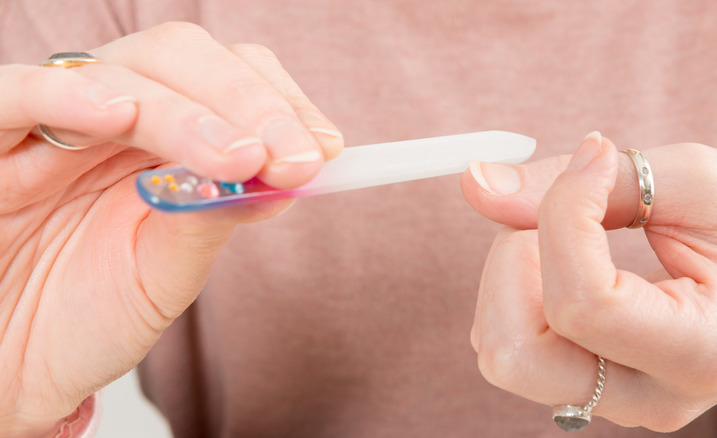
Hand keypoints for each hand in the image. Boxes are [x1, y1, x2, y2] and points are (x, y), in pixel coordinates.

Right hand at [0, 22, 342, 435]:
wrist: (13, 369)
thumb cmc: (87, 319)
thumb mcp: (166, 273)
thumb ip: (214, 217)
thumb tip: (291, 174)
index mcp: (161, 140)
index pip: (229, 82)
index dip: (280, 104)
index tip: (324, 149)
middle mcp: (109, 118)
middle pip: (182, 58)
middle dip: (249, 103)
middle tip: (292, 156)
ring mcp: (48, 124)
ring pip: (120, 71)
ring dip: (188, 109)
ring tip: (237, 156)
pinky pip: (14, 95)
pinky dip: (67, 96)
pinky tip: (120, 115)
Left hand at [461, 132, 716, 430]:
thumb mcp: (697, 183)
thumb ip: (587, 183)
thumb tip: (475, 181)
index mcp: (703, 350)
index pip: (582, 303)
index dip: (562, 217)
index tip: (595, 160)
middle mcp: (651, 396)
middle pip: (514, 354)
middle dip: (511, 265)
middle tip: (562, 212)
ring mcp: (616, 400)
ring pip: (501, 350)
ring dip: (509, 276)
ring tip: (573, 236)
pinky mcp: (589, 387)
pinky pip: (513, 343)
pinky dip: (516, 292)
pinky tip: (566, 263)